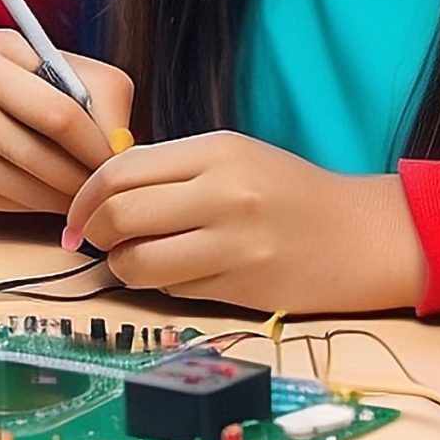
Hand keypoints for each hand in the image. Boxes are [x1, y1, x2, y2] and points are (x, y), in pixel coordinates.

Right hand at [0, 28, 133, 212]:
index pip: (62, 113)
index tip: (117, 160)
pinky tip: (50, 194)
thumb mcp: (58, 68)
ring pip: (27, 187)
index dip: (98, 146)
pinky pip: (8, 202)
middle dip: (84, 178)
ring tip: (84, 192)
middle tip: (104, 186)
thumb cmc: (18, 85)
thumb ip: (100, 96)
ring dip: (65, 198)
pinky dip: (39, 205)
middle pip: (43, 155)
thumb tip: (119, 149)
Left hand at [66, 131, 427, 312]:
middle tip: (93, 240)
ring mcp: (233, 244)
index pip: (121, 170)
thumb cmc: (292, 193)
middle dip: (93, 233)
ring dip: (120, 266)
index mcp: (217, 150)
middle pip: (120, 215)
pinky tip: (174, 273)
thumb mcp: (234, 157)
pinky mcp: (241, 288)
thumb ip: (172, 169)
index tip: (77, 215)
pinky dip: (158, 285)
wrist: (363, 235)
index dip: (85, 197)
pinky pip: (171, 290)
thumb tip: (101, 196)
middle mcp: (223, 194)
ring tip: (132, 260)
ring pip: (137, 262)